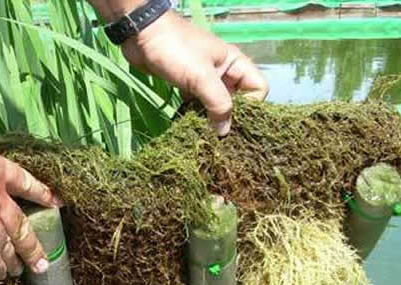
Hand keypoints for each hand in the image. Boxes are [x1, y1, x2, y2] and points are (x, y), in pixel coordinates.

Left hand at [121, 11, 268, 135]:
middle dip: (229, 118)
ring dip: (211, 119)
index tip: (232, 118)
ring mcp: (205, 79)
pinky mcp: (188, 85)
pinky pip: (198, 105)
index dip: (250, 106)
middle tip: (217, 134)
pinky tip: (188, 125)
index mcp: (235, 64)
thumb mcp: (202, 77)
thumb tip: (224, 132)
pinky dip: (195, 115)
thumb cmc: (176, 50)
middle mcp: (224, 72)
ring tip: (202, 134)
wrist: (142, 34)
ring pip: (216, 105)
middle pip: (238, 101)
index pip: (258, 89)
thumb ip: (218, 105)